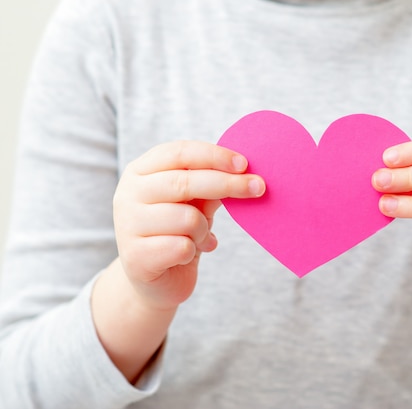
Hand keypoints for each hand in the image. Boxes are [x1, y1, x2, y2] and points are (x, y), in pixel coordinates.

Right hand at [113, 140, 264, 310]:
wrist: (156, 281)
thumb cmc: (178, 232)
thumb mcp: (195, 203)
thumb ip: (210, 185)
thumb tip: (244, 171)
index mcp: (140, 172)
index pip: (179, 153)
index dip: (214, 156)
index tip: (245, 164)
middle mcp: (128, 194)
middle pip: (185, 182)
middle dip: (227, 184)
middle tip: (259, 187)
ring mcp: (128, 225)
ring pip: (188, 218)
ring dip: (204, 230)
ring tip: (199, 238)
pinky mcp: (135, 257)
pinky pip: (183, 246)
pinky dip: (193, 251)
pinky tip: (185, 255)